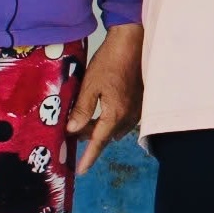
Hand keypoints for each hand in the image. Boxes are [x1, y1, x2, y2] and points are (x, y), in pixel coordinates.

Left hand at [67, 24, 142, 174]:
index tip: (80, 170)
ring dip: (101, 128)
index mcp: (115, 114)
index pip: (99, 142)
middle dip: (91, 137)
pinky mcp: (141, 101)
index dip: (89, 157)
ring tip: (85, 120)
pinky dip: (112, 120)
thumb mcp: (90, 85)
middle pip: (107, 135)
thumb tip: (73, 131)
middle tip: (73, 131)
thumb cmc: (109, 61)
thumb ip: (82, 110)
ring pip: (116, 128)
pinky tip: (103, 110)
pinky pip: (125, 119)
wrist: (132, 41)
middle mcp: (129, 116)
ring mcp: (137, 109)